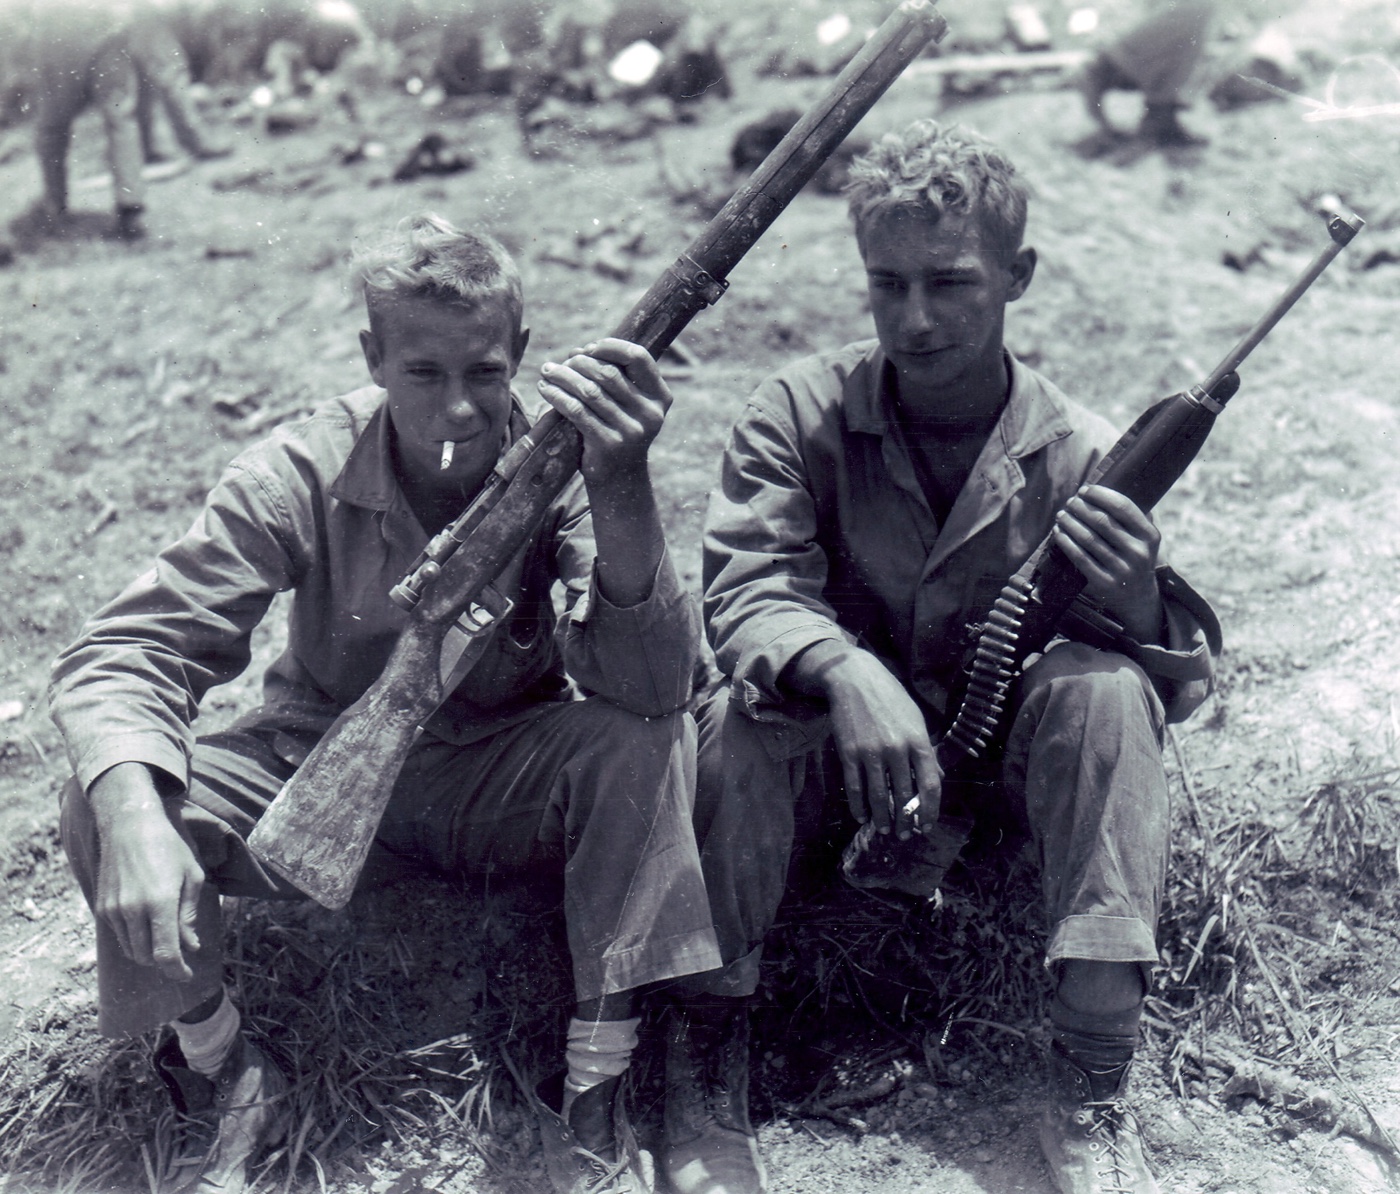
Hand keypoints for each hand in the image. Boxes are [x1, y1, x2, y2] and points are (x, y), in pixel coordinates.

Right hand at [88, 763, 203, 982]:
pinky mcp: (102, 907)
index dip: (176, 970)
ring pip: (131, 949)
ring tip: (166, 940)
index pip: (165, 953)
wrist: (129, 825)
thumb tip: (190, 945)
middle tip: (180, 955)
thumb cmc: (168, 846)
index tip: (186, 976)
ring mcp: (113, 910)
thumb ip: (188, 914)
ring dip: (149, 952)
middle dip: (164, 962)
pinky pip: (120, 936)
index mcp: (159, 902)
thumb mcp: (191, 876)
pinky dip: (135, 940)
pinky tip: (148, 927)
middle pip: (146, 957)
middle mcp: (132, 910)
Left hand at [536, 338, 671, 488]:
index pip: (639, 357)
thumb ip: (613, 377)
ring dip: (563, 376)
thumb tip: (579, 351)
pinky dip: (557, 396)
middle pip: (608, 374)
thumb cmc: (618, 430)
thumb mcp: (627, 404)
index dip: (611, 346)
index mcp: (660, 397)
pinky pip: (577, 411)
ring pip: (589, 391)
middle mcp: (650, 414)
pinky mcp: (609, 444)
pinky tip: (545, 388)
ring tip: (547, 371)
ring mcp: (631, 431)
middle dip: (579, 363)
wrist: (620, 478)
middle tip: (559, 364)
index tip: (588, 348)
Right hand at [815, 651, 941, 839]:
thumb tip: (936, 778)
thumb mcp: (916, 719)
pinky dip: (858, 806)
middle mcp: (897, 749)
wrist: (854, 678)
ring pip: (878, 796)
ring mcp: (871, 753)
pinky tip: (862, 816)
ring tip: (884, 830)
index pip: (930, 785)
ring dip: (882, 818)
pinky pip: (855, 787)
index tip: (926, 826)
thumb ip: (926, 750)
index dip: (930, 810)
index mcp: (918, 741)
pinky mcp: (849, 753)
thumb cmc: (890, 698)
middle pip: (903, 796)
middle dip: (904, 821)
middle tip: (903, 834)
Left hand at [1052, 484, 1162, 642]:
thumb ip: (1136, 515)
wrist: (1137, 596)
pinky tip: (1058, 532)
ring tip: (1061, 514)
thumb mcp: (1145, 537)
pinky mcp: (1104, 582)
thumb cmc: (1135, 555)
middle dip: (1081, 508)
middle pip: (1102, 521)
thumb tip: (1116, 483)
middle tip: (1070, 501)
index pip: (1123, 507)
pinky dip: (1065, 541)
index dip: (1101, 494)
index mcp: (1150, 536)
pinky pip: (1079, 557)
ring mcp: (1121, 569)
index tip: (1086, 489)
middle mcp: (1138, 553)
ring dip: (1070, 522)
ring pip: (1088, 539)